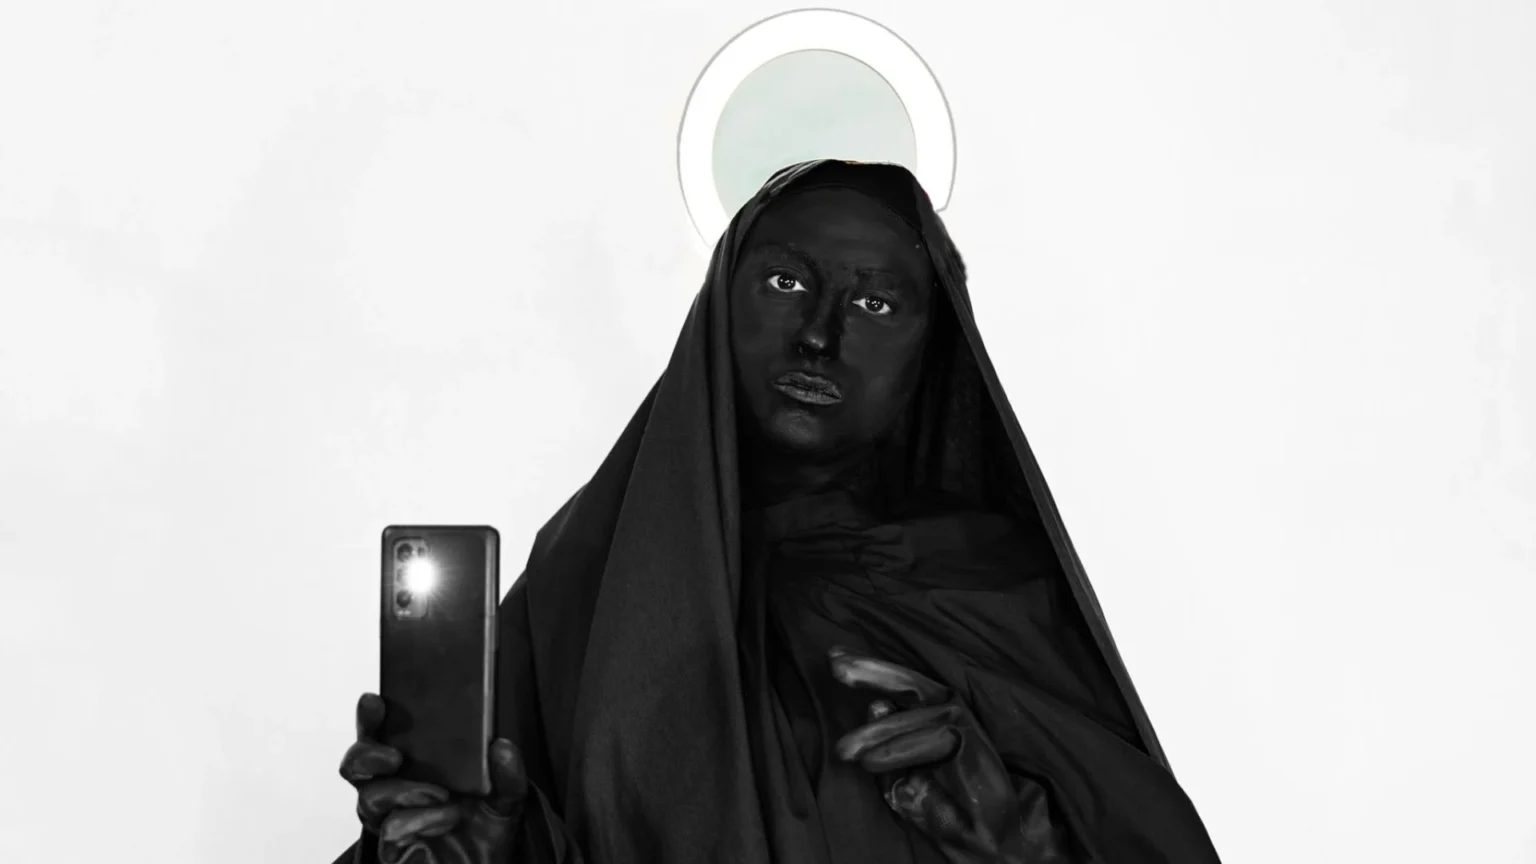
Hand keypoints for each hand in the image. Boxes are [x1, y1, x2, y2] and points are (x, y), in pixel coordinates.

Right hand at [339, 693, 528, 863]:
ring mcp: (388, 817)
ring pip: (370, 796)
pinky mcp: (390, 846)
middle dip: (368, 754)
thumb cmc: (483, 828)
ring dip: (406, 791)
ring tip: (440, 795)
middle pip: (357, 763)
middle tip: (395, 756)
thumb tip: (501, 745)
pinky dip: (420, 820)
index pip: (381, 734)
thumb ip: (508, 774)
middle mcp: (393, 787)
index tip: (374, 701)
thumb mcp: (506, 797)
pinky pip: (390, 827)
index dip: (370, 717)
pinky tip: (447, 817)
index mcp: (414, 764)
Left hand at [828, 648, 1028, 863]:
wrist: (988, 840)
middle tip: (836, 666)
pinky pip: (934, 738)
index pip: (898, 688)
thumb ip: (885, 749)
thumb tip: (874, 706)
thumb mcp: (901, 781)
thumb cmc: (945, 809)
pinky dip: (900, 750)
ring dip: (878, 732)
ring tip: (845, 750)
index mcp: (928, 718)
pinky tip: (870, 763)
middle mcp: (947, 713)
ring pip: (916, 715)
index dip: (869, 670)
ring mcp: (964, 725)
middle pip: (910, 682)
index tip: (834, 657)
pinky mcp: (976, 743)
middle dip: (873, 671)